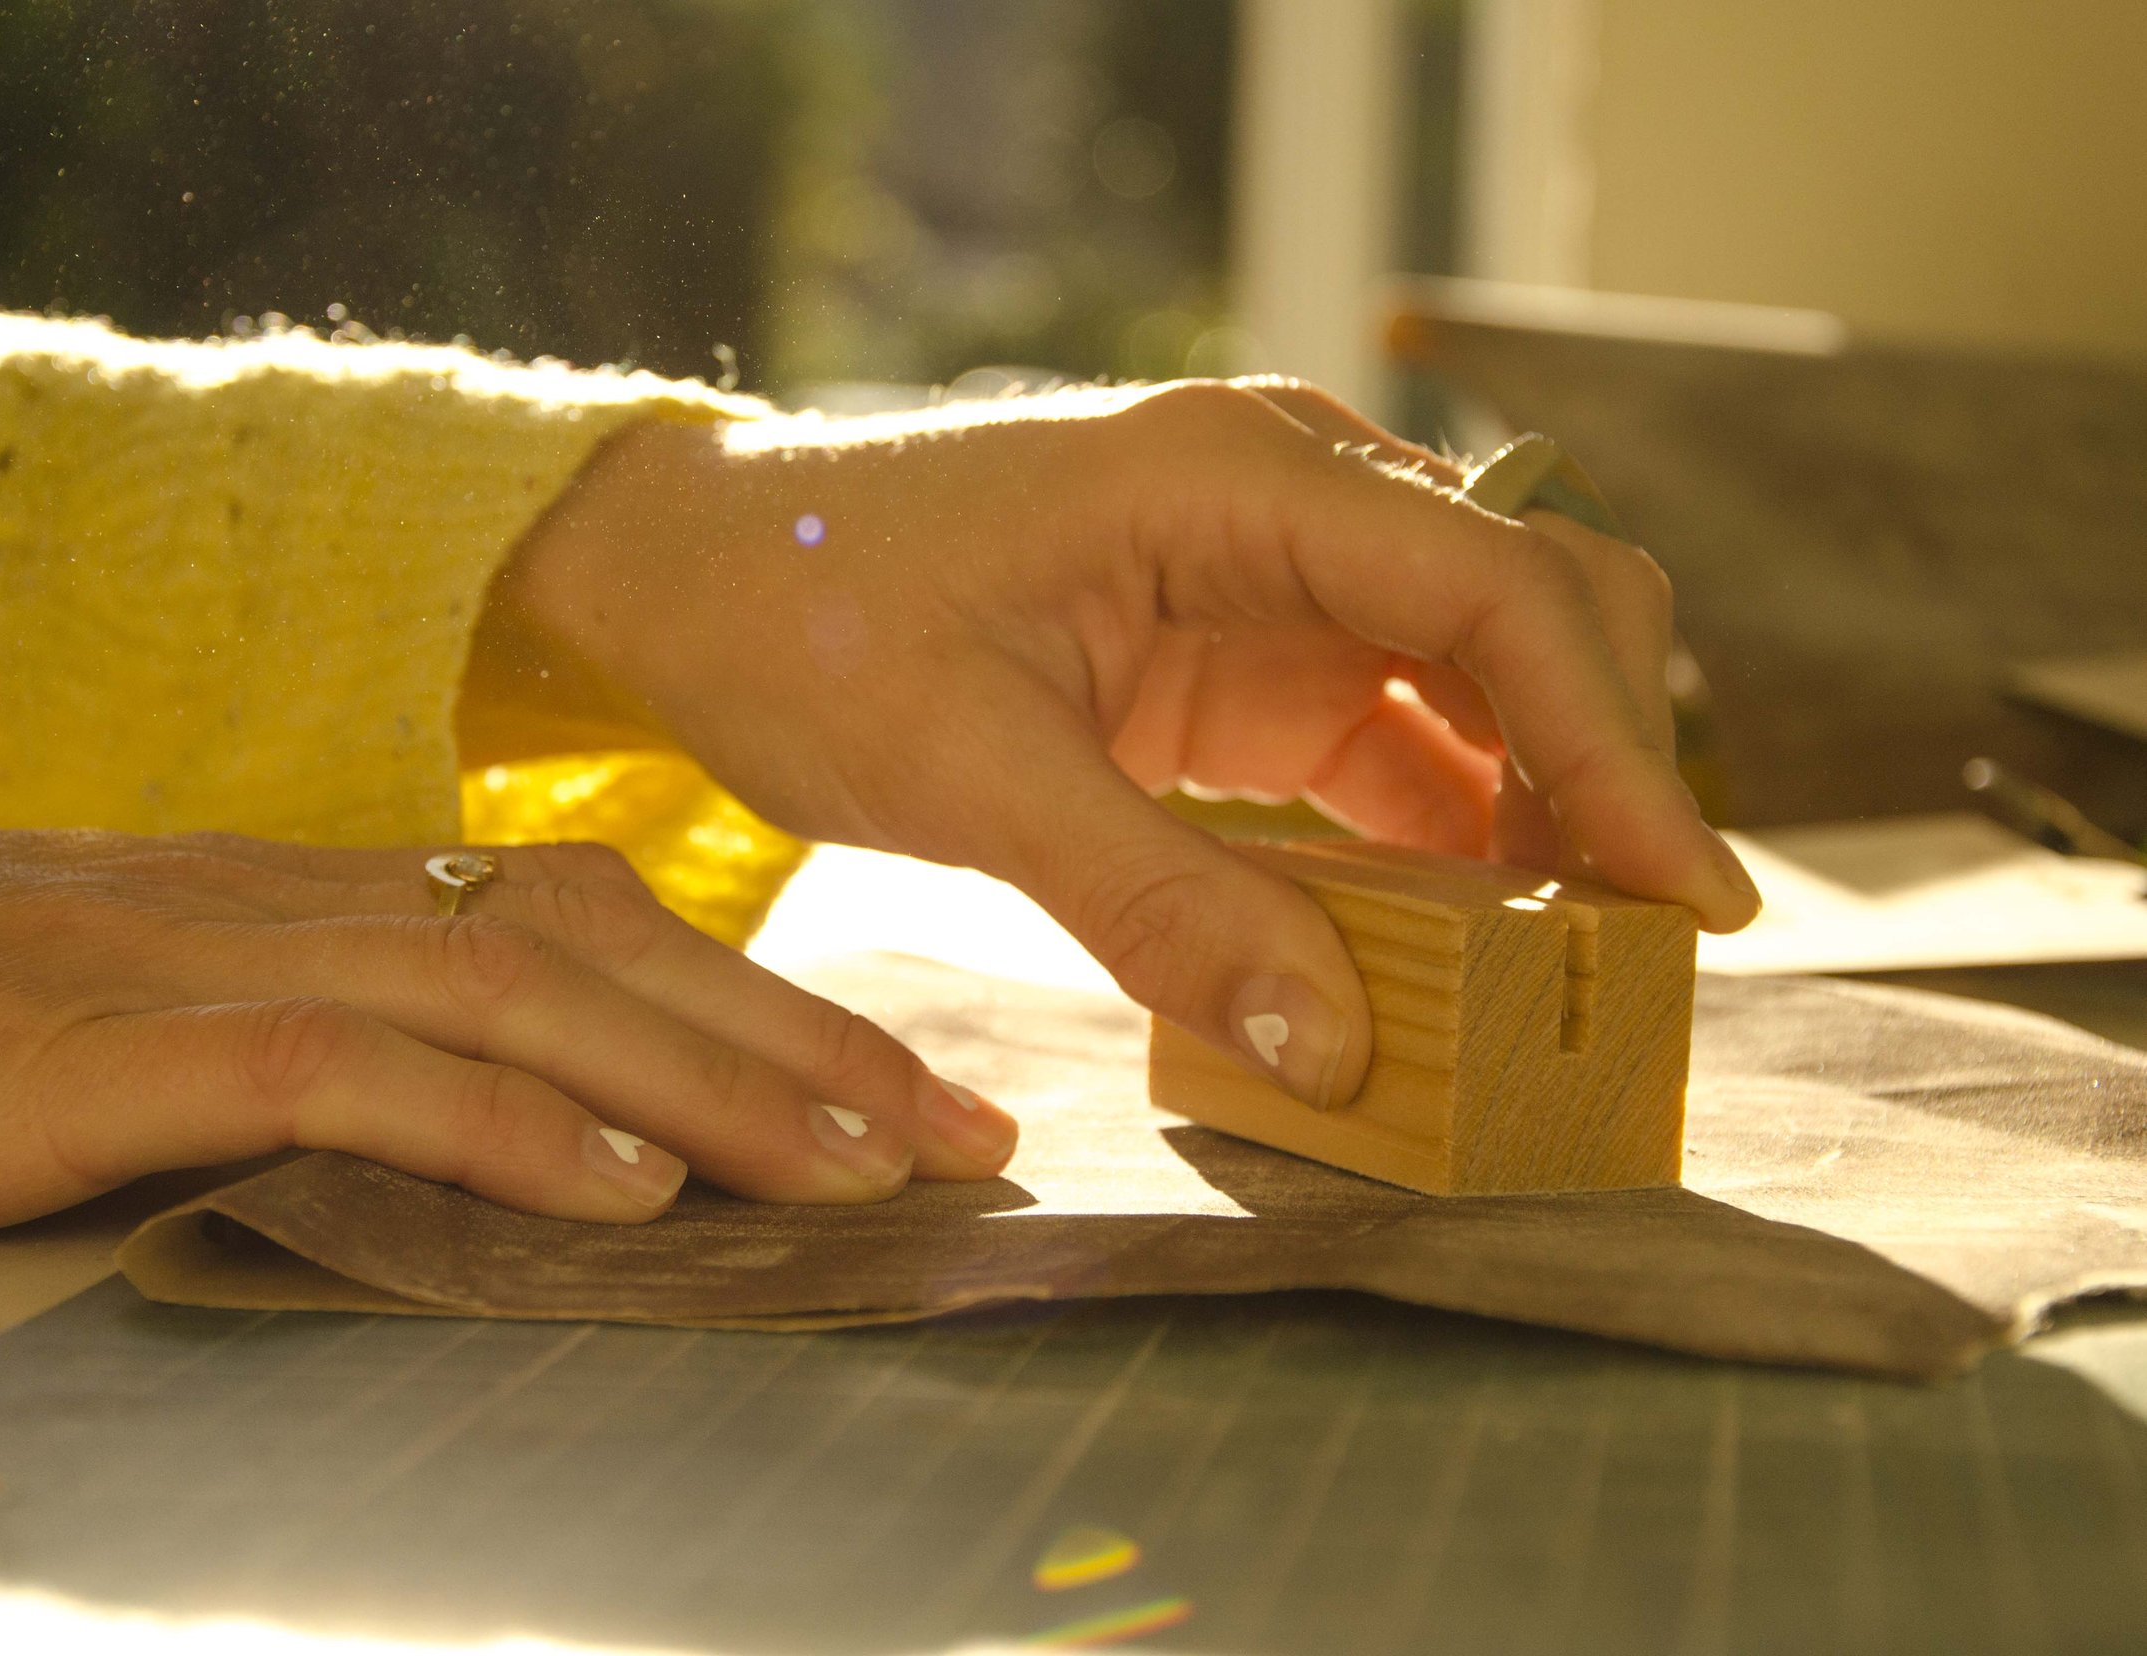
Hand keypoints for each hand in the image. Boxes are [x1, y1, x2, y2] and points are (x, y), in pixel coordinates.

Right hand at [0, 825, 1015, 1252]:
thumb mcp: (117, 1041)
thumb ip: (281, 1064)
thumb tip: (458, 1138)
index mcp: (289, 896)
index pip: (574, 919)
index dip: (753, 998)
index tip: (896, 1093)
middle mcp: (273, 897)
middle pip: (594, 940)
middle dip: (799, 1038)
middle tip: (961, 1135)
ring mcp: (185, 956)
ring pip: (512, 991)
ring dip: (709, 1080)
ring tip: (865, 1169)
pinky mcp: (92, 1040)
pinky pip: (344, 1068)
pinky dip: (505, 1123)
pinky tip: (627, 1190)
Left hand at [507, 378, 1759, 1108]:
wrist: (695, 577)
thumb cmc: (804, 621)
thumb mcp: (965, 772)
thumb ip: (1152, 904)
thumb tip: (1335, 1050)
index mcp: (1237, 475)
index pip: (1496, 590)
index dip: (1613, 746)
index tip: (1680, 900)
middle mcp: (1290, 503)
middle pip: (1537, 611)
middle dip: (1608, 768)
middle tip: (1643, 952)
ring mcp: (1278, 581)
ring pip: (1488, 686)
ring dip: (1539, 818)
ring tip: (1572, 978)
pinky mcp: (1246, 663)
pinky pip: (1396, 747)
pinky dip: (1445, 843)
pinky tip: (1455, 951)